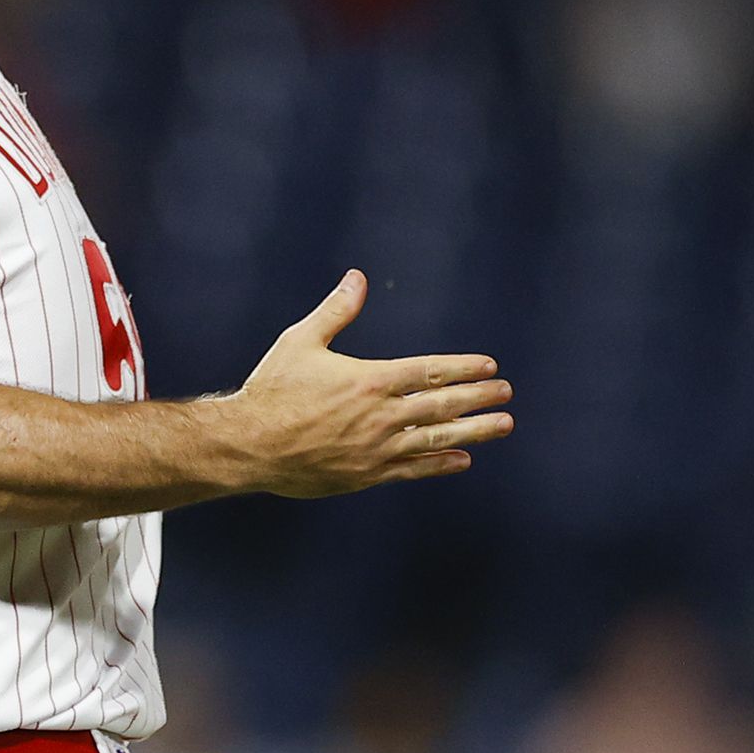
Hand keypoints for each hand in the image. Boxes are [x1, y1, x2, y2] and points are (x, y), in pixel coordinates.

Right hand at [230, 270, 513, 497]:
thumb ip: (335, 312)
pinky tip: (462, 459)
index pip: (431, 372)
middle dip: (480, 398)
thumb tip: (357, 278)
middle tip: (506, 394)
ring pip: (436, 438)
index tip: (490, 367)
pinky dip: (440, 464)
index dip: (465, 369)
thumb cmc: (271, 390)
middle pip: (443, 405)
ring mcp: (376, 448)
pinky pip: (413, 469)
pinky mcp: (365, 474)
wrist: (247, 445)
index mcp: (370, 379)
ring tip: (502, 424)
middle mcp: (380, 415)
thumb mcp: (299, 342)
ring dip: (475, 431)